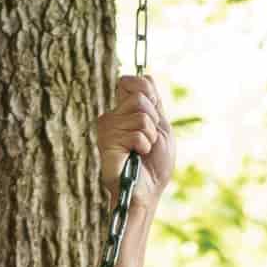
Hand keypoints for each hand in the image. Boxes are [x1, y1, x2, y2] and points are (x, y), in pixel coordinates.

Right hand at [96, 73, 173, 214]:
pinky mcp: (106, 142)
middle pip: (139, 97)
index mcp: (123, 110)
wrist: (147, 192)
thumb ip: (152, 100)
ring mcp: (107, 129)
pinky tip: (135, 157)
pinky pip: (137, 133)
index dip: (148, 94)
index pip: (133, 80)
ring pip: (140, 115)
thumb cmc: (154, 164)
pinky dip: (144, 146)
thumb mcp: (161, 125)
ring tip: (142, 151)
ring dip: (149, 136)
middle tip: (148, 141)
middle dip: (153, 120)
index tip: (152, 117)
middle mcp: (112, 116)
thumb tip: (144, 74)